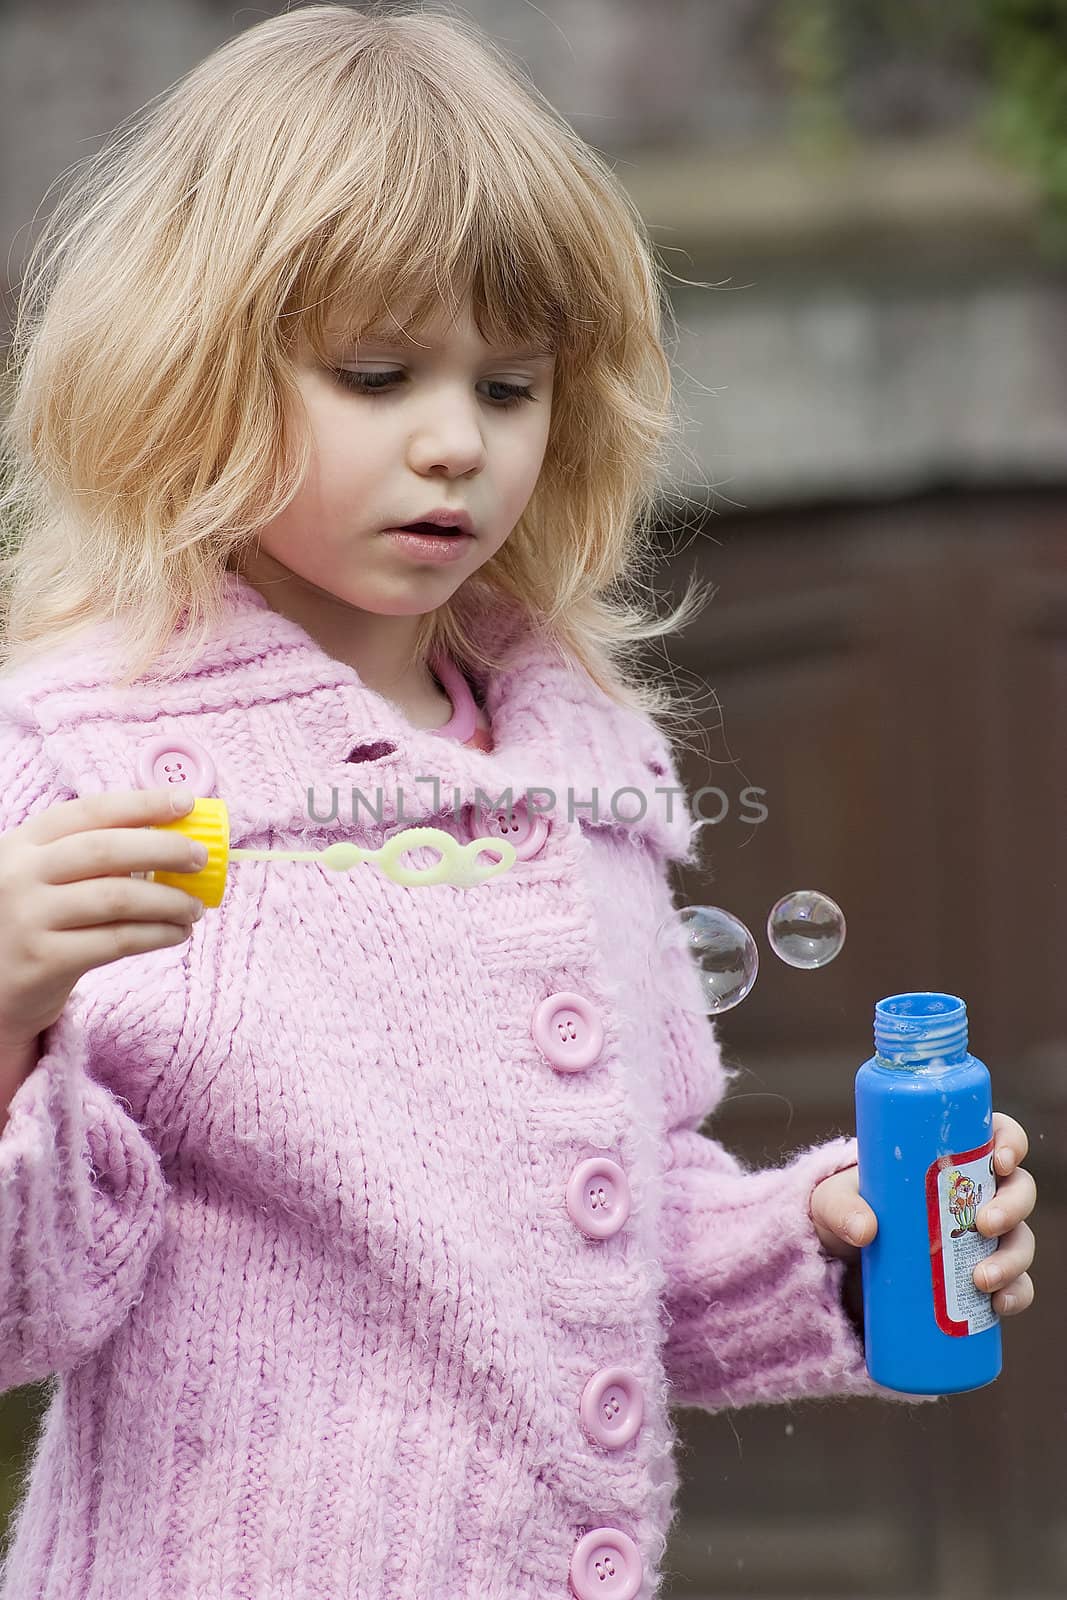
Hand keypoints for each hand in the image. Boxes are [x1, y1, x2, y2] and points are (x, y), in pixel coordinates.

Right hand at [0, 787, 205, 1054]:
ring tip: (194, 908)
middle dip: (163, 849)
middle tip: (201, 858)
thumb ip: (91, 857)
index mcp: (23, 842)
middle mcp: (21, 874)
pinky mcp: (44, 960)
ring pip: (117, 897)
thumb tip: (174, 839)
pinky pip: (116, 941)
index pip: (89, 811)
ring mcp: (29, 917)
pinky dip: (156, 935)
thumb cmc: (34, 922)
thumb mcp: (43, 876)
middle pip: (106, 850)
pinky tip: (176, 934)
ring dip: (168, 901)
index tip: (185, 801)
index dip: (141, 803)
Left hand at [809, 1112, 1036, 1317]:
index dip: (1012, 1142)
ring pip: (1020, 1239)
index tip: (1000, 1160)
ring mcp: (984, 1236)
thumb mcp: (835, 1199)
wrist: (843, 1256)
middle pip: (1019, 1189)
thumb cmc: (847, 1207)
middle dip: (1012, 1207)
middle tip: (983, 1224)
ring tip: (982, 1279)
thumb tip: (864, 1231)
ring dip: (1012, 1258)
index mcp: (953, 1157)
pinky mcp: (981, 1274)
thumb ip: (842, 1207)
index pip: (1000, 1136)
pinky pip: (1016, 1283)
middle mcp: (978, 1193)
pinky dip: (1016, 1293)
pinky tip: (1000, 1304)